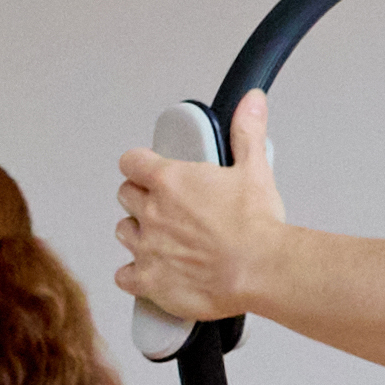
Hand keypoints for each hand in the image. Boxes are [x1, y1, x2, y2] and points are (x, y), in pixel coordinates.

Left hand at [113, 86, 288, 331]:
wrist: (261, 271)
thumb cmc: (257, 226)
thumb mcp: (254, 169)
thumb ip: (247, 133)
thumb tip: (250, 103)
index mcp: (170, 181)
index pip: (131, 162)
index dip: (139, 164)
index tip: (146, 169)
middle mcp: (152, 213)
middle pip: (126, 195)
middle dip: (141, 197)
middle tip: (166, 206)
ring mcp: (147, 248)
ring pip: (123, 232)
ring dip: (138, 232)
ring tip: (164, 237)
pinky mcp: (148, 281)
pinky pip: (124, 275)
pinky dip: (136, 274)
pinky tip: (156, 271)